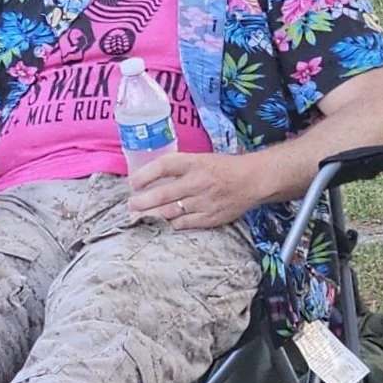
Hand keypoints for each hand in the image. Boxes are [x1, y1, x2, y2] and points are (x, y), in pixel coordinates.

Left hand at [127, 153, 260, 228]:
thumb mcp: (200, 159)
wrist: (252, 180)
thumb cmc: (222, 168)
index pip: (164, 166)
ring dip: (151, 215)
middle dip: (142, 202)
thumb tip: (148, 177)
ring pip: (170, 212)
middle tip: (131, 206)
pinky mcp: (210, 218)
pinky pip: (183, 224)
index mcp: (194, 163)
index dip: (145, 175)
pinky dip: (170, 223)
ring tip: (139, 216)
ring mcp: (204, 202)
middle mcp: (198, 182)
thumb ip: (177, 168)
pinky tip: (161, 223)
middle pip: (163, 194)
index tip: (132, 183)